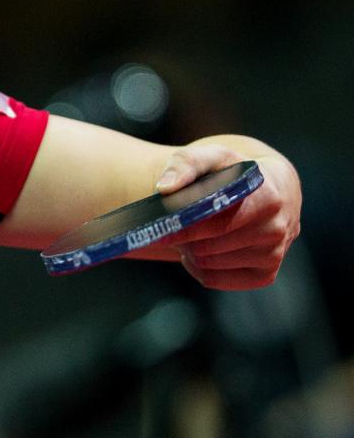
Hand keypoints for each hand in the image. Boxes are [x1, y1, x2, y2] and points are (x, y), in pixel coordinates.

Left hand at [155, 143, 301, 289]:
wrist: (270, 188)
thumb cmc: (234, 171)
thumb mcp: (211, 156)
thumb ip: (185, 164)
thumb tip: (165, 188)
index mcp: (269, 196)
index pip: (218, 222)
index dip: (186, 227)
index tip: (161, 226)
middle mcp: (277, 228)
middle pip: (209, 246)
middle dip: (185, 238)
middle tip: (172, 226)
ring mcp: (274, 253)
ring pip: (210, 264)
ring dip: (191, 252)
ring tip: (188, 234)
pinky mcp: (266, 274)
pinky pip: (218, 281)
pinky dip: (200, 270)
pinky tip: (198, 252)